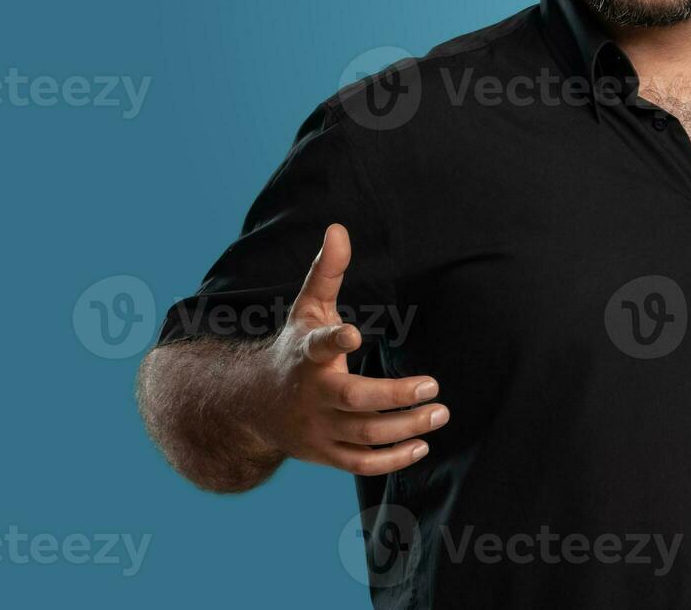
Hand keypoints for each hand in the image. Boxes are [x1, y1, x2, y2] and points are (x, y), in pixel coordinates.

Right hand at [252, 223, 448, 475]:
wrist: (251, 405)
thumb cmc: (293, 349)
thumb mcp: (306, 310)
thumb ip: (327, 273)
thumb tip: (339, 228)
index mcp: (306, 354)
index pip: (318, 345)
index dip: (335, 340)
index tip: (354, 334)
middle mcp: (311, 394)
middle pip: (352, 400)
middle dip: (395, 397)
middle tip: (434, 387)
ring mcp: (316, 428)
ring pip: (362, 435)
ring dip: (405, 428)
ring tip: (440, 414)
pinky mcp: (324, 454)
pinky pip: (359, 463)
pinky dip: (391, 460)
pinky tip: (422, 446)